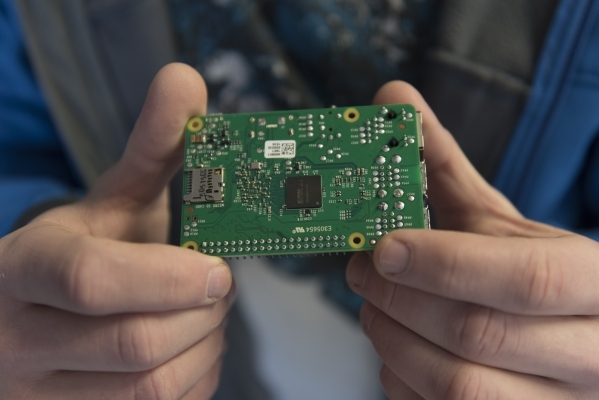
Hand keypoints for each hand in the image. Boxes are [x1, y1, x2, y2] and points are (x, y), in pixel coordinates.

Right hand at [0, 64, 233, 399]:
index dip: (169, 279)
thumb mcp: (108, 200)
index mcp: (26, 269)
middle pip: (136, 344)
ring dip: (204, 349)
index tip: (217, 270)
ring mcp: (41, 394)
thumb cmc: (79, 253)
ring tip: (207, 315)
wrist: (30, 313)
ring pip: (151, 389)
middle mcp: (20, 339)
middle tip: (219, 287)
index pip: (90, 281)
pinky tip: (193, 349)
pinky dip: (194, 381)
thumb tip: (186, 81)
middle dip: (202, 314)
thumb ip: (151, 148)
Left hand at [347, 81, 598, 398]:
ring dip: (392, 341)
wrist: (573, 338)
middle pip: (479, 334)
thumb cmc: (536, 278)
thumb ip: (447, 165)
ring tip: (372, 308)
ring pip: (457, 387)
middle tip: (362, 270)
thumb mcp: (503, 223)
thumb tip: (394, 97)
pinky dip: (401, 380)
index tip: (384, 247)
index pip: (528, 279)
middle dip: (401, 299)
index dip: (445, 263)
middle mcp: (587, 353)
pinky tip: (397, 350)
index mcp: (592, 284)